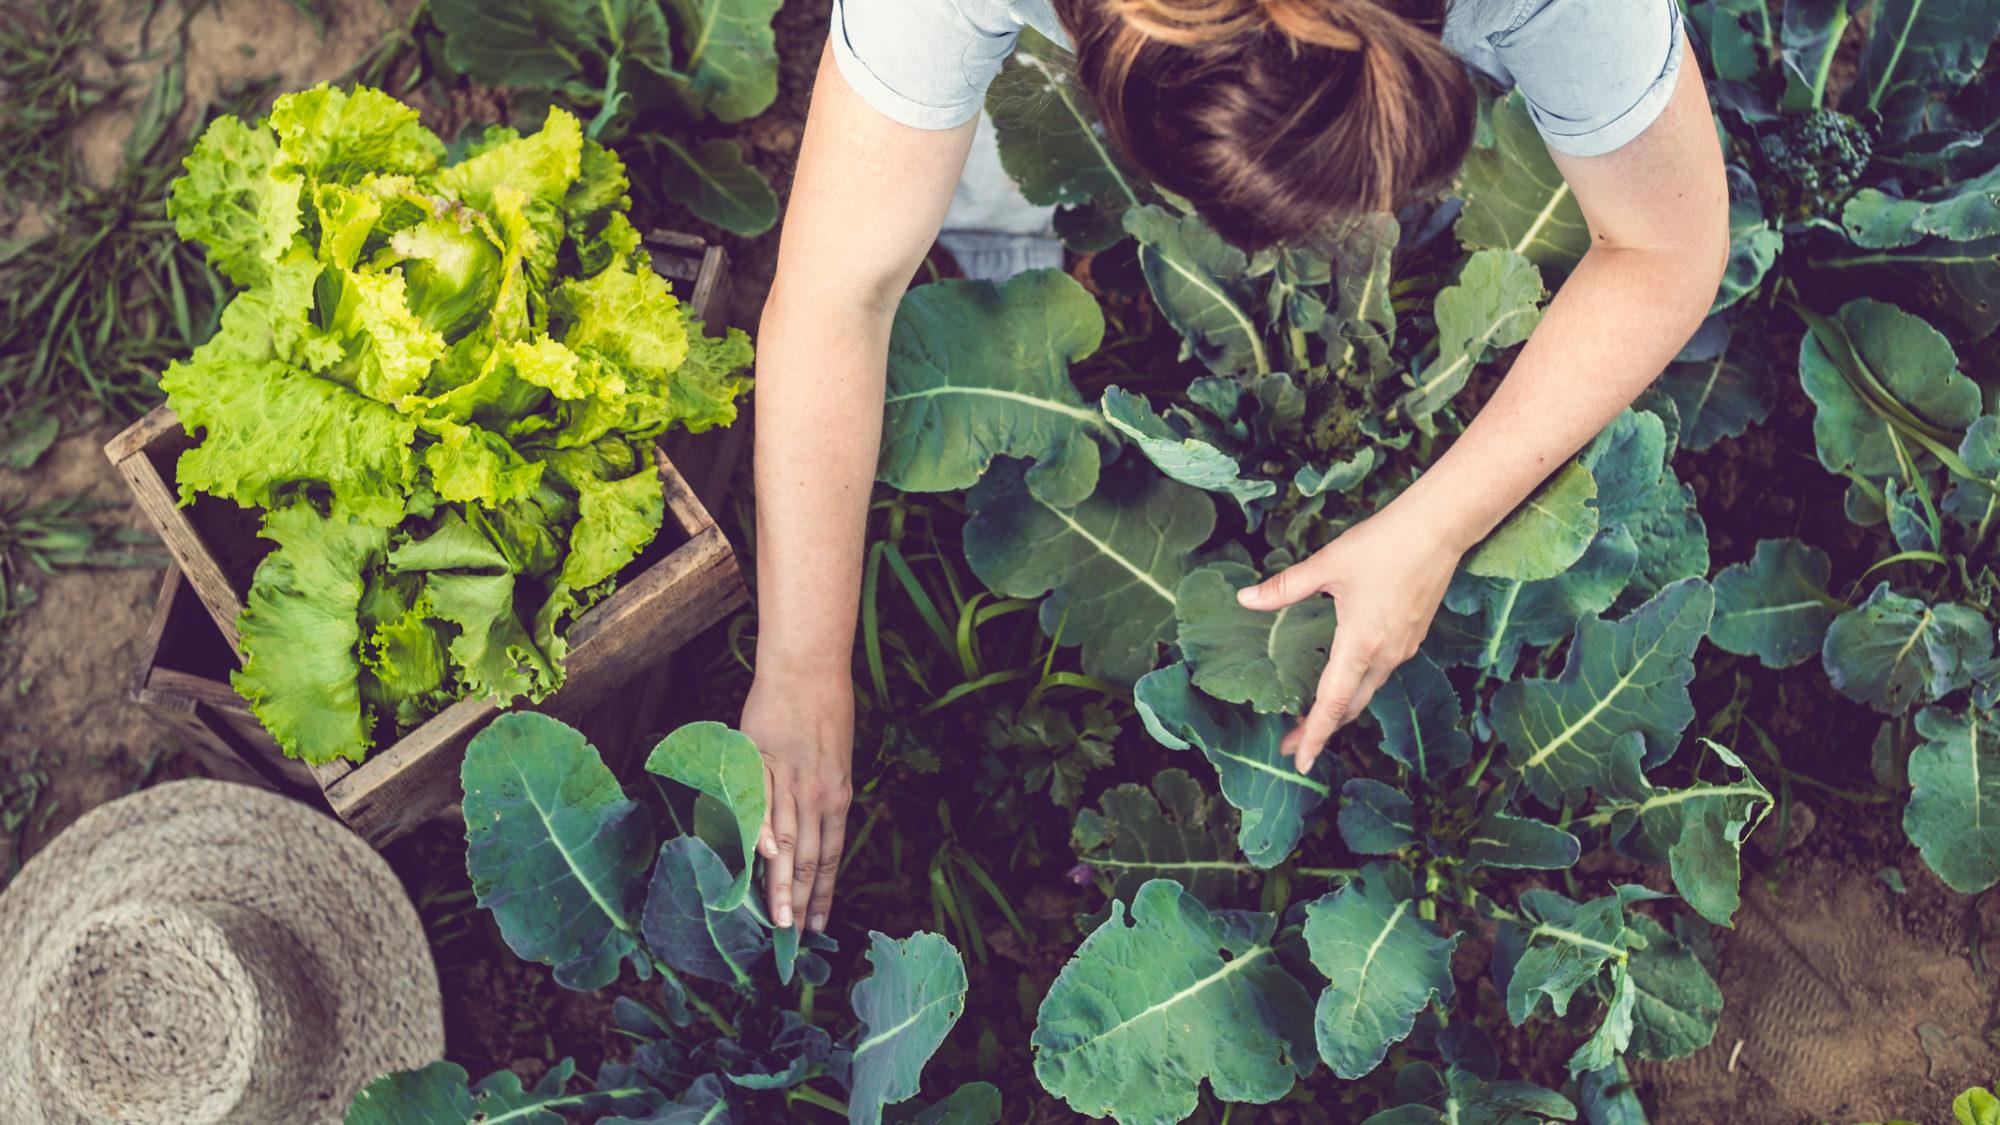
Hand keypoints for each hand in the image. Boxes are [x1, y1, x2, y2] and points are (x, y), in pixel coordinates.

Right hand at [741, 661, 853, 932]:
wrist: (806, 668)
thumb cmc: (823, 710)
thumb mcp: (835, 759)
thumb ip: (823, 796)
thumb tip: (812, 832)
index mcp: (838, 795)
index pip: (831, 856)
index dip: (824, 892)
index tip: (818, 925)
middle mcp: (817, 793)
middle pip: (809, 858)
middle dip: (801, 902)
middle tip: (794, 939)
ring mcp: (789, 779)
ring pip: (785, 840)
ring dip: (780, 883)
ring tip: (776, 919)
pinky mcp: (761, 762)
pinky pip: (758, 804)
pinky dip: (759, 832)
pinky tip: (759, 861)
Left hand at [1234, 498, 1466, 774]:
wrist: (1440, 528)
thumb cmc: (1384, 544)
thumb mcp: (1328, 564)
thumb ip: (1285, 588)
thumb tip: (1245, 599)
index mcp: (1360, 644)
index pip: (1332, 704)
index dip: (1314, 735)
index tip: (1299, 761)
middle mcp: (1385, 655)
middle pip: (1350, 706)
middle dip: (1321, 729)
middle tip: (1292, 744)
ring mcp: (1403, 648)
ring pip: (1367, 691)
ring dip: (1340, 708)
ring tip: (1313, 717)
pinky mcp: (1412, 636)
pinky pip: (1381, 673)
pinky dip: (1358, 687)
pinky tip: (1344, 678)